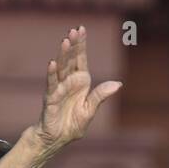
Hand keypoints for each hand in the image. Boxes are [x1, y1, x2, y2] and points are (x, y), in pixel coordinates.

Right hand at [34, 26, 121, 151]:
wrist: (58, 138)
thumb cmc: (73, 124)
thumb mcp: (90, 109)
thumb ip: (101, 95)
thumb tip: (118, 84)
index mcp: (80, 82)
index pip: (80, 59)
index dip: (81, 45)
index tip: (81, 29)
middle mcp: (68, 82)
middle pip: (70, 60)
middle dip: (73, 45)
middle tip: (73, 30)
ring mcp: (58, 88)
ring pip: (61, 68)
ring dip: (63, 55)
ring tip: (65, 41)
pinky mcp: (51, 98)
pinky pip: (51, 84)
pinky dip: (52, 74)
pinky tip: (52, 63)